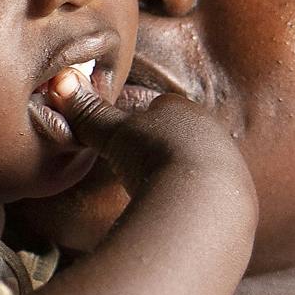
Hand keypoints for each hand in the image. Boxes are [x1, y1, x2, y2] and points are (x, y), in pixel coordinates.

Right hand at [44, 68, 254, 209]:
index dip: (137, 118)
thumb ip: (91, 113)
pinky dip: (189, 198)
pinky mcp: (233, 197)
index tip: (120, 134)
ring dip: (176, 174)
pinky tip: (175, 209)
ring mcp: (227, 164)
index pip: (157, 106)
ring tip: (154, 191)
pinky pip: (205, 192)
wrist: (203, 199)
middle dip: (159, 147)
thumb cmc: (156, 154)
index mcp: (183, 109)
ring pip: (196, 163)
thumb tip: (61, 85)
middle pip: (179, 135)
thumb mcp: (115, 132)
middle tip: (135, 164)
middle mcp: (210, 131)